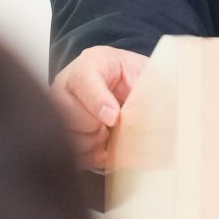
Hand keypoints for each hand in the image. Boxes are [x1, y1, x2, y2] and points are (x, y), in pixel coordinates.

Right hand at [51, 44, 146, 170]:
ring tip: (106, 134)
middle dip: (95, 126)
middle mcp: (66, 85)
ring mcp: (57, 108)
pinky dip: (88, 155)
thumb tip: (161, 108)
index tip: (114, 118)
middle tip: (113, 125)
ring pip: (66, 135)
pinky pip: (68, 151)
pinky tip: (102, 146)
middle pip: (69, 114)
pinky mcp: (58, 130)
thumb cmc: (131, 76)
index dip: (99, 102)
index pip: (84, 81)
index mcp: (90, 63)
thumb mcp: (144, 71)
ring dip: (90, 141)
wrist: (120, 82)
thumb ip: (149, 86)